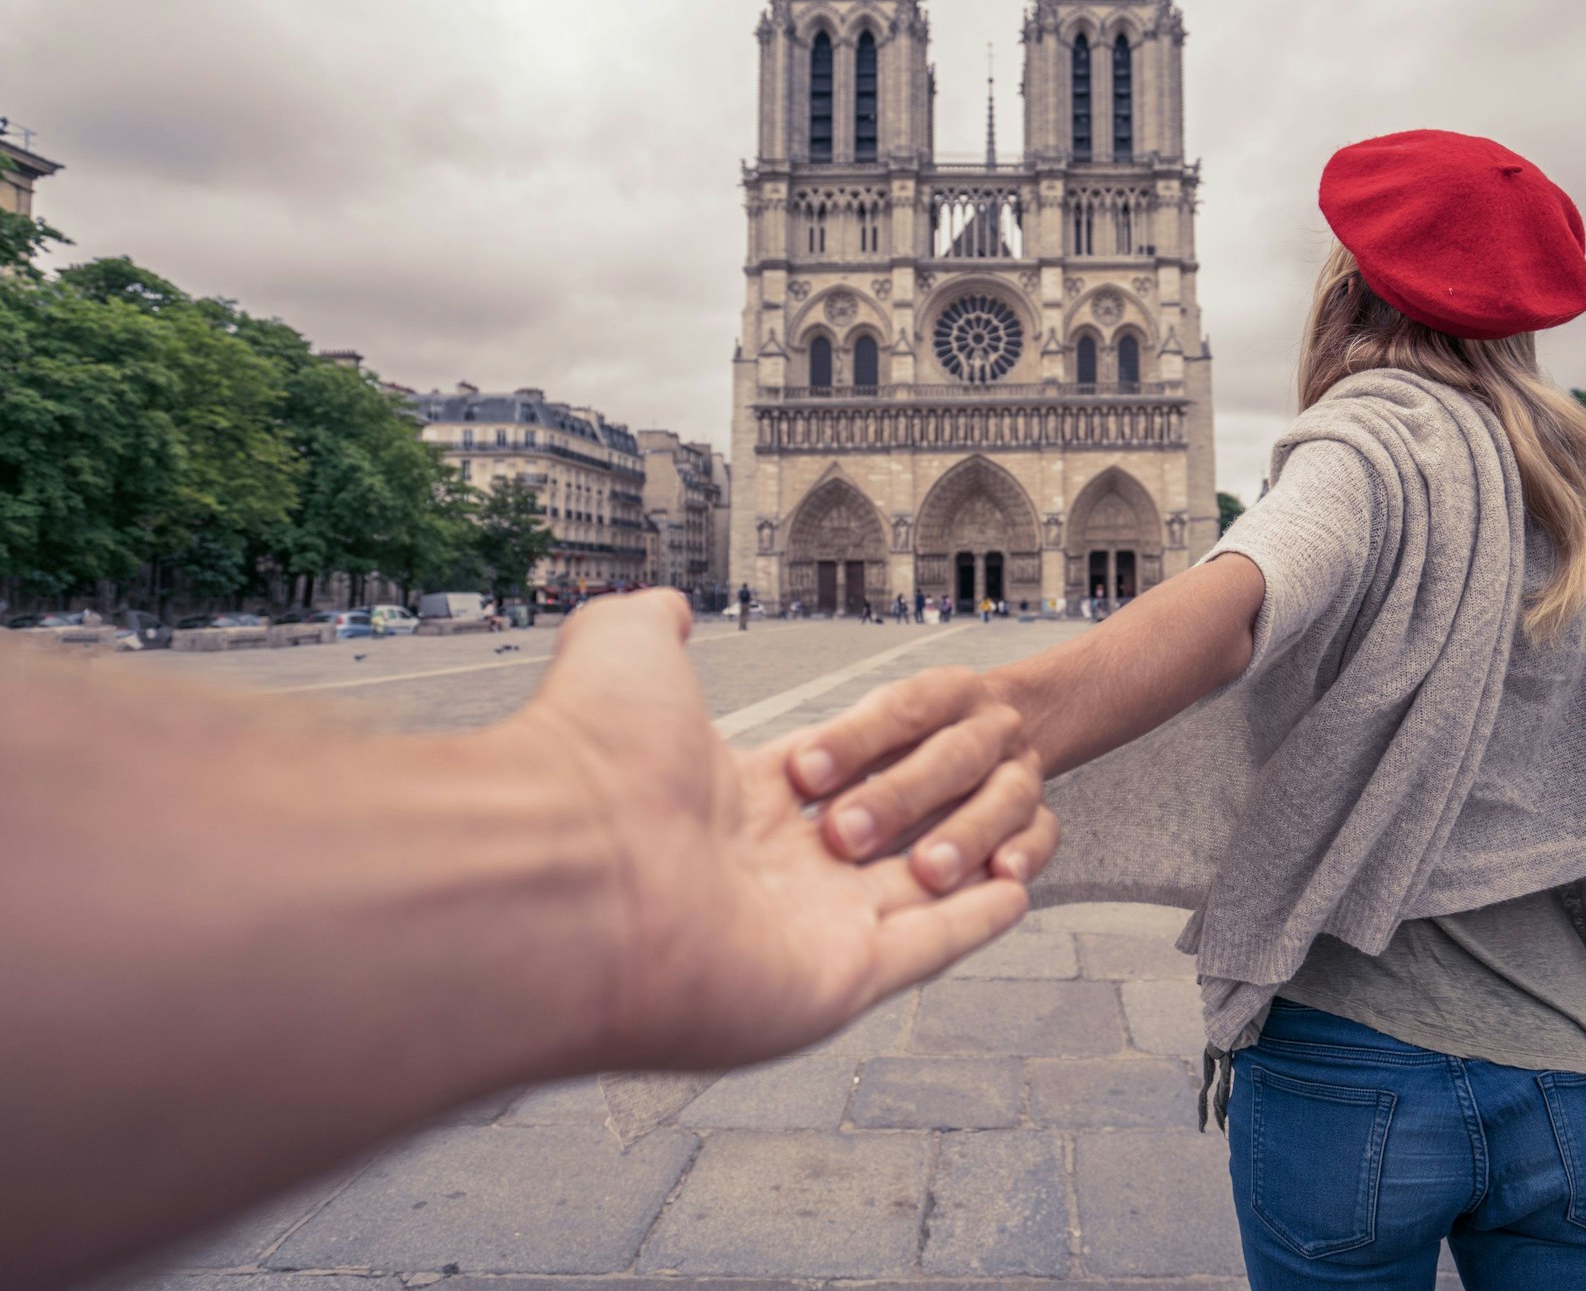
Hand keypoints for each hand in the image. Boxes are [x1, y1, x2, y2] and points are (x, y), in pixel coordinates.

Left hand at [497, 591, 1047, 1069]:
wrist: (570, 867)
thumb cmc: (589, 758)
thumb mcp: (622, 649)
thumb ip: (652, 623)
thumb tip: (666, 605)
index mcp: (728, 809)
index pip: (822, 781)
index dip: (868, 753)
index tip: (914, 728)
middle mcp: (765, 877)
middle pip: (873, 839)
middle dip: (922, 806)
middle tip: (967, 775)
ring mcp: (803, 936)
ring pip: (913, 895)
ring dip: (962, 857)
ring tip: (1001, 833)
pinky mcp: (840, 980)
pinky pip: (931, 948)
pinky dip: (976, 919)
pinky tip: (1015, 887)